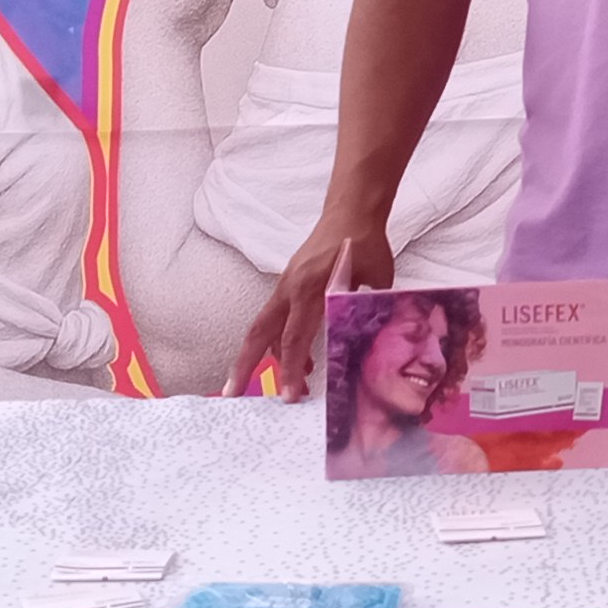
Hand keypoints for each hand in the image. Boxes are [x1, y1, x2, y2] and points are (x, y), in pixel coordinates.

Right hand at [230, 212, 393, 399]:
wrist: (350, 211)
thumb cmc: (364, 243)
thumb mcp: (375, 280)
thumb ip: (366, 312)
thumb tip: (369, 346)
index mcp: (310, 288)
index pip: (294, 338)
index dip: (290, 369)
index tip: (289, 395)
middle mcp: (290, 289)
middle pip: (259, 333)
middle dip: (244, 365)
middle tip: (232, 394)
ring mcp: (285, 286)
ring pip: (266, 327)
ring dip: (269, 357)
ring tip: (289, 387)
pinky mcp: (288, 285)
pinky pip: (277, 318)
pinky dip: (281, 341)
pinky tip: (301, 361)